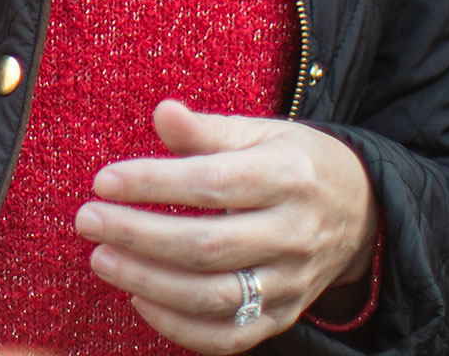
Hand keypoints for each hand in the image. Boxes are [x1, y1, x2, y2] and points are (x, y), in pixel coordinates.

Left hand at [72, 99, 377, 352]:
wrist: (361, 212)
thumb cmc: (294, 163)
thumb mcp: (261, 132)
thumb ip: (207, 130)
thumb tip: (162, 114)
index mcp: (288, 178)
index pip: (213, 184)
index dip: (154, 183)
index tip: (104, 181)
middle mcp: (294, 235)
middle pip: (208, 246)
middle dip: (140, 236)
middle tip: (87, 220)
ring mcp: (291, 283)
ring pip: (215, 296)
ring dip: (149, 282)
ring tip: (101, 258)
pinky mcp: (283, 316)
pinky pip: (229, 336)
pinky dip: (180, 327)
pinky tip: (139, 299)